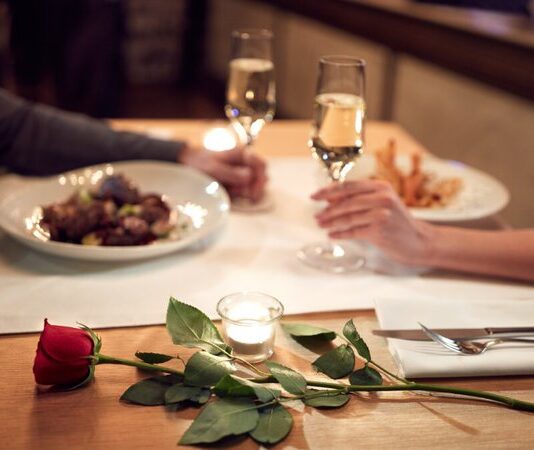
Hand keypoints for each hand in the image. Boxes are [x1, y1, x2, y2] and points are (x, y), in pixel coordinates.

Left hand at [178, 145, 266, 201]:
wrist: (186, 166)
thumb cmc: (199, 164)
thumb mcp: (214, 169)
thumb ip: (232, 173)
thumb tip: (250, 176)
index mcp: (241, 155)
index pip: (261, 166)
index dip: (260, 180)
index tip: (252, 193)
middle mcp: (244, 163)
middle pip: (261, 177)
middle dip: (253, 188)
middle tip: (240, 194)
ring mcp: (240, 173)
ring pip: (253, 186)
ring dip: (245, 192)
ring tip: (230, 191)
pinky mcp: (236, 182)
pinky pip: (244, 191)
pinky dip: (238, 194)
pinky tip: (228, 193)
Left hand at [311, 179, 436, 265]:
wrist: (418, 241)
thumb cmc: (396, 222)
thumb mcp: (380, 204)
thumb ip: (359, 199)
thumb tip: (330, 199)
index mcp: (381, 187)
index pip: (349, 186)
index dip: (329, 191)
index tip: (315, 196)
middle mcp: (383, 197)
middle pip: (347, 202)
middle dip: (328, 210)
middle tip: (316, 216)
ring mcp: (382, 214)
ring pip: (348, 217)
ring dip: (332, 222)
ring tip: (321, 226)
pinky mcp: (380, 230)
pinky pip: (354, 231)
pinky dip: (341, 234)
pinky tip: (332, 235)